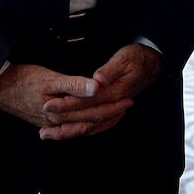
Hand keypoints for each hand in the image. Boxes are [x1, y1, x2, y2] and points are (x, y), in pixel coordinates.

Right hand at [0, 63, 130, 140]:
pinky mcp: (45, 122)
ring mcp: (50, 125)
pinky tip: (88, 124)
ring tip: (115, 115)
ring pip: (80, 127)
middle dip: (110, 115)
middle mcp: (56, 123)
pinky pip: (69, 127)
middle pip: (89, 122)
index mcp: (60, 113)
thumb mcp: (49, 78)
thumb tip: (97, 87)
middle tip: (127, 105)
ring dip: (98, 122)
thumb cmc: (22, 79)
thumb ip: (74, 85)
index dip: (111, 107)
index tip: (127, 99)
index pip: (92, 113)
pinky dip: (82, 125)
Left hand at [37, 44, 162, 139]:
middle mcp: (113, 104)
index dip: (66, 104)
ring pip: (90, 126)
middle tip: (42, 129)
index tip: (47, 106)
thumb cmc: (136, 59)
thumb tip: (97, 80)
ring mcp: (113, 109)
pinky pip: (96, 126)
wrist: (151, 64)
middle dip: (62, 123)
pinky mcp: (112, 110)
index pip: (86, 102)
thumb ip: (109, 71)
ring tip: (48, 135)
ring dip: (69, 132)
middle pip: (85, 118)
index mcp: (115, 92)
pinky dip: (81, 130)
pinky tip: (69, 131)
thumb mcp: (123, 59)